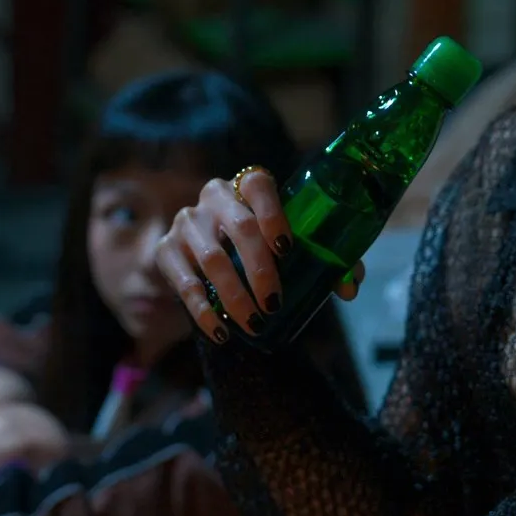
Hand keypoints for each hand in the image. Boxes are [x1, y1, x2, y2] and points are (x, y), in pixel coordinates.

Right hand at [152, 167, 364, 344]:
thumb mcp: (289, 244)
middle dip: (260, 269)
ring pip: (211, 258)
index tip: (287, 249)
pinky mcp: (166, 249)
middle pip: (239, 227)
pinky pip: (183, 282)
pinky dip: (203, 310)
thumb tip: (349, 288)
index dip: (273, 214)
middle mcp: (214, 197)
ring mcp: (187, 221)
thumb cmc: (261, 245)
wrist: (206, 253)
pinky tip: (220, 331)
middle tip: (274, 304)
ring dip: (234, 295)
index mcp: (248, 186)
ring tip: (254, 324)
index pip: (258, 185)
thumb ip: (325, 261)